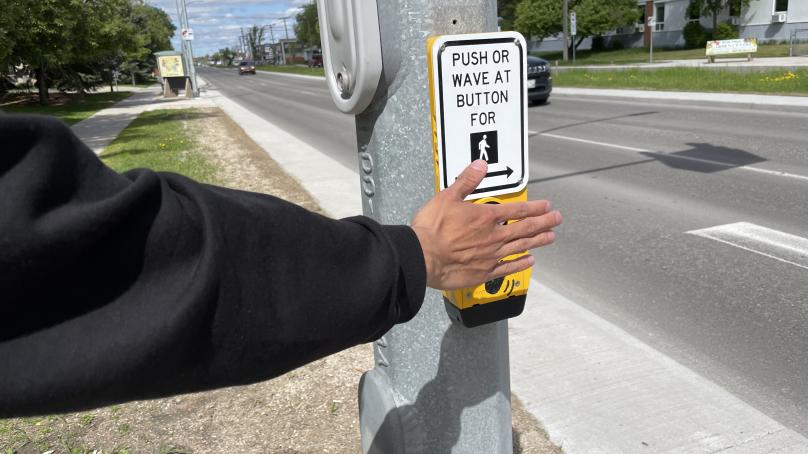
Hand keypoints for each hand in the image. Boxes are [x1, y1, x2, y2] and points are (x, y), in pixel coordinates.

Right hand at [411, 160, 560, 289]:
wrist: (422, 257)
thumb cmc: (432, 229)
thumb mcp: (447, 197)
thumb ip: (467, 182)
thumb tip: (480, 165)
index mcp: (486, 217)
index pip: (517, 210)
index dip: (534, 207)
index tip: (547, 206)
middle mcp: (493, 236)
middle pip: (525, 228)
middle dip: (544, 222)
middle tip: (557, 219)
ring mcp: (491, 256)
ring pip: (521, 246)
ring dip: (538, 241)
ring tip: (551, 237)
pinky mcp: (484, 272)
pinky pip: (508, 267)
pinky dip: (521, 263)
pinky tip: (530, 260)